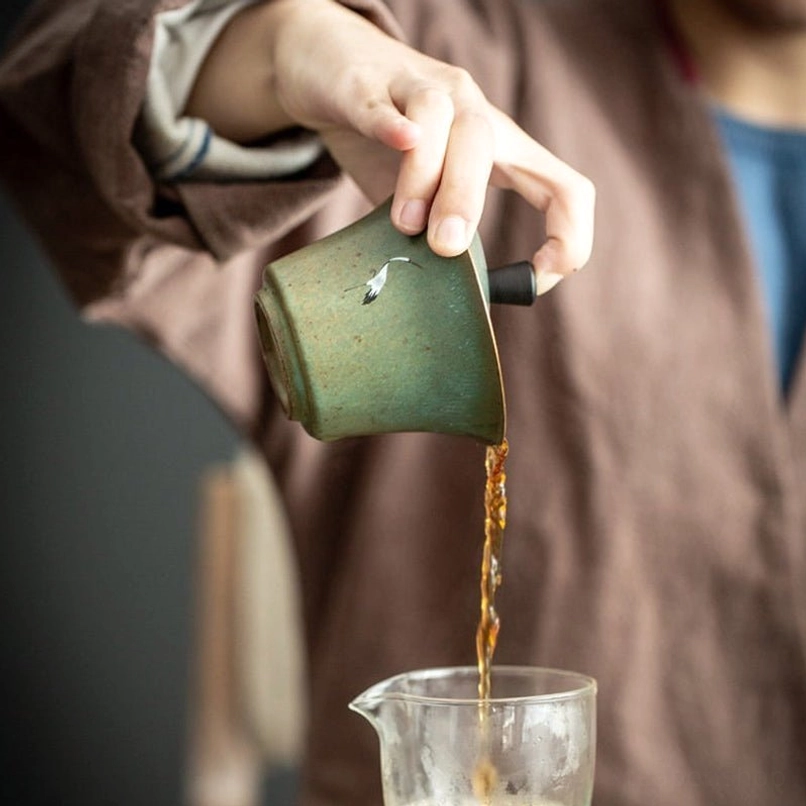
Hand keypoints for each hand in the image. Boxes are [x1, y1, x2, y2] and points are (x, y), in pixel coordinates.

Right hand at [185, 0, 594, 289]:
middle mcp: (467, 108)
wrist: (331, 65)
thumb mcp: (424, 192)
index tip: (538, 278)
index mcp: (498, 145)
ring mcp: (418, 88)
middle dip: (468, 203)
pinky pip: (383, 102)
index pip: (562, 186)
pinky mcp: (367, 84)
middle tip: (445, 248)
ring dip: (425, 177)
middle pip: (484, 145)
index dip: (568, 234)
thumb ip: (440, 230)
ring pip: (437, 119)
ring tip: (404, 221)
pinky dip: (393, 124)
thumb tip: (453, 293)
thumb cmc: (386, 141)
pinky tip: (400, 140)